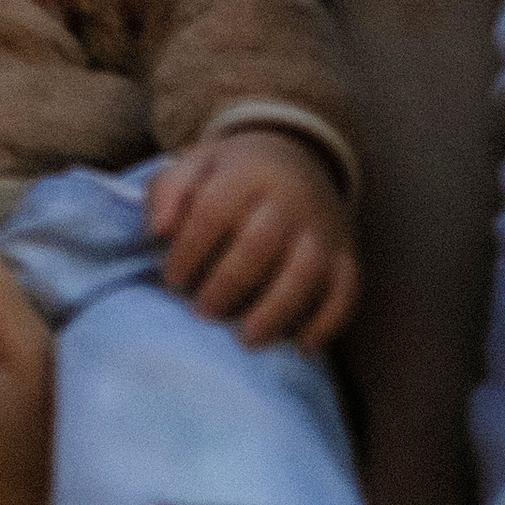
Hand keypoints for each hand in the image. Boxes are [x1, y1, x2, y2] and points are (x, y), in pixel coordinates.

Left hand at [149, 129, 358, 351]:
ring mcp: (322, 230)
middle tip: (204, 311)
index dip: (190, 250)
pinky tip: (301, 345)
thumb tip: (158, 230)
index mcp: (246, 174)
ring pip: (306, 271)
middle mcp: (289, 200)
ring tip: (247, 339)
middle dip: (229, 283)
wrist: (298, 159)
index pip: (214, 211)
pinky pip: (346, 292)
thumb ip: (168, 191)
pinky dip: (327, 322)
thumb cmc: (233, 176)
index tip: (173, 279)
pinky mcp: (346, 257)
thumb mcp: (196, 165)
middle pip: (262, 243)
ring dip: (276, 310)